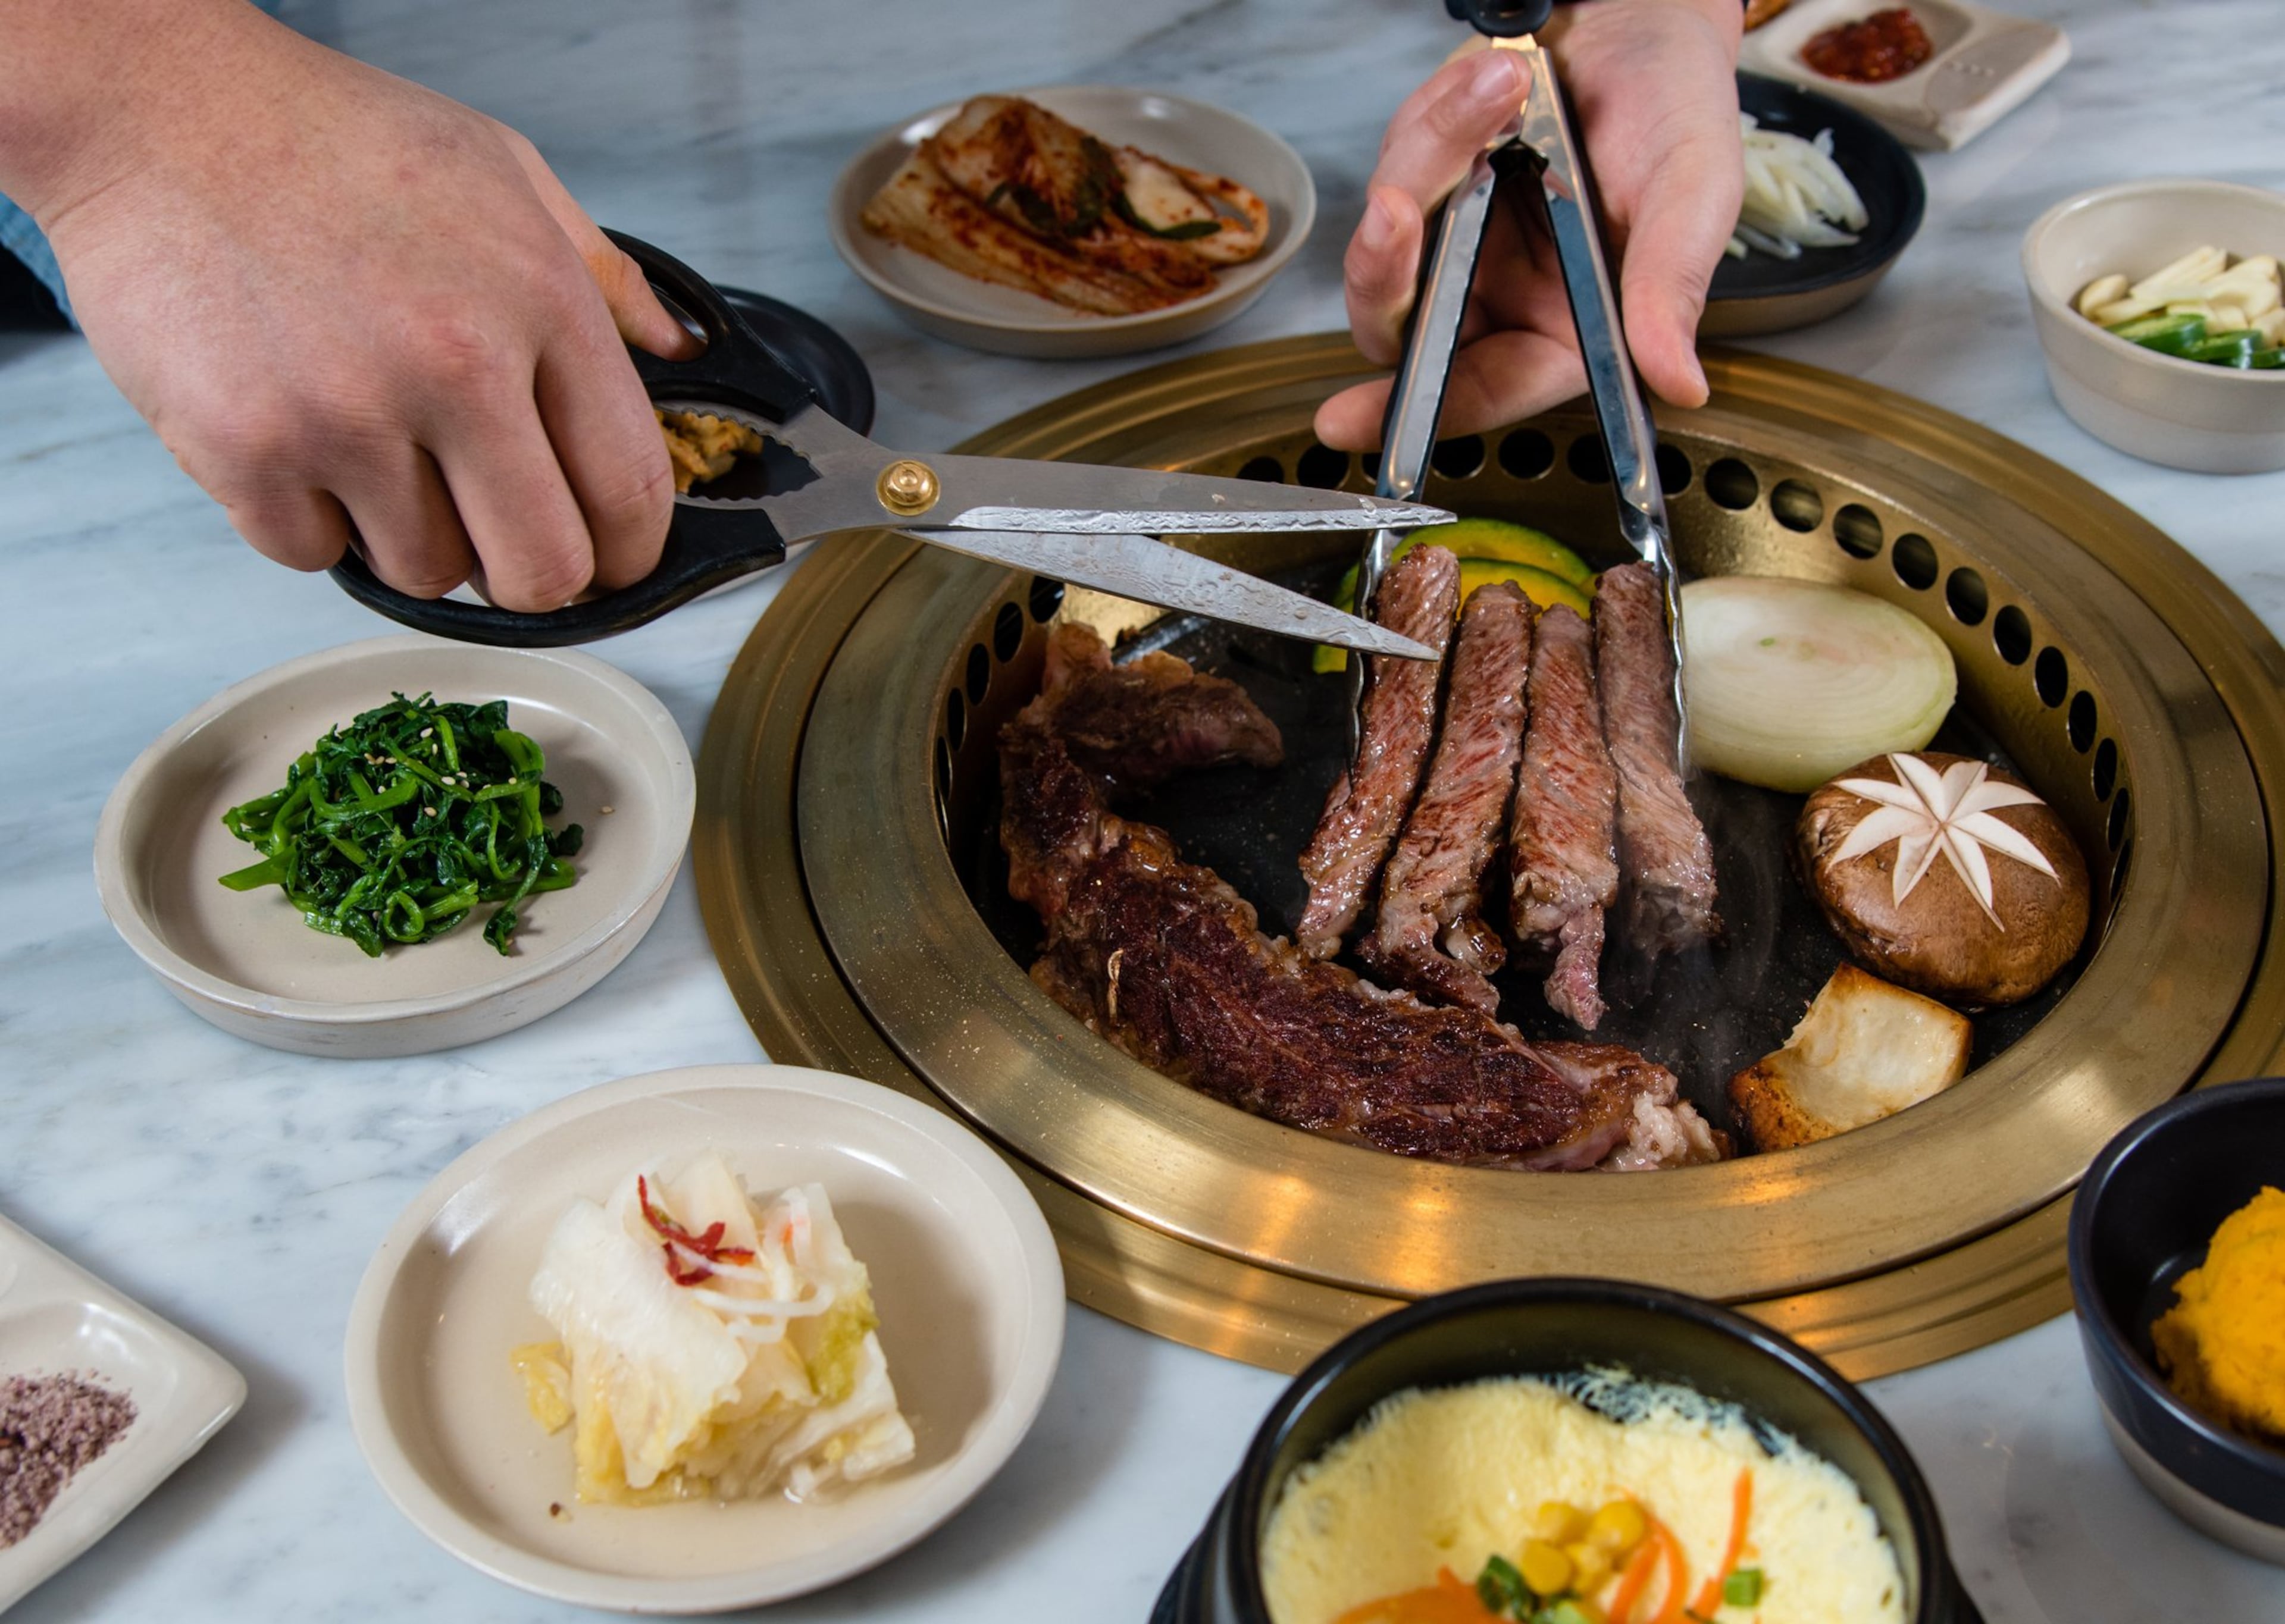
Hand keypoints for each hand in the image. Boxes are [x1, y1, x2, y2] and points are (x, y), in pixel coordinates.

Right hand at [13, 5, 697, 609]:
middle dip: (531, 578)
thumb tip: (677, 350)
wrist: (158, 106)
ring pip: (428, 574)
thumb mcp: (504, 172)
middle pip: (543, 573)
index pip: (631, 490)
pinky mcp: (246, 450)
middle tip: (499, 539)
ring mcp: (347, 415)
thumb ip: (601, 273)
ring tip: (378, 447)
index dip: (629, 552)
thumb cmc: (332, 136)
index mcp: (540, 303)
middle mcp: (455, 368)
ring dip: (412, 537)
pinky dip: (313, 522)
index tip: (611, 559)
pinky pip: (316, 558)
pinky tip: (301, 439)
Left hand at [1316, 1, 1742, 451]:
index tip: (1347, 421)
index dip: (1410, 414)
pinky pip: (1400, 161)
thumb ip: (1672, 287)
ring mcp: (1459, 237)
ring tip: (1507, 87)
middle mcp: (1502, 295)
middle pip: (1403, 327)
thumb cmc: (1677, 106)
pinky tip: (1500, 79)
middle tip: (1396, 207)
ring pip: (1391, 239)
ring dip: (1433, 156)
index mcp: (1565, 329)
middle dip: (1388, 269)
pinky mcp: (1431, 178)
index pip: (1480, 390)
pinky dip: (1439, 116)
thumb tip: (1680, 384)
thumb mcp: (1693, 192)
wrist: (1642, 18)